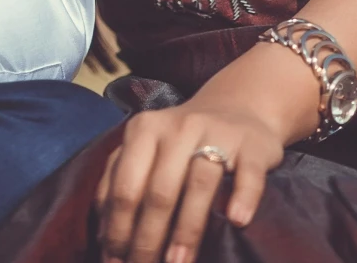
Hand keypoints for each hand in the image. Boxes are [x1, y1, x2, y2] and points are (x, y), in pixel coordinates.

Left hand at [94, 93, 288, 262]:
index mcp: (144, 130)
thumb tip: (104, 236)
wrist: (239, 109)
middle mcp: (178, 128)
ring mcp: (218, 134)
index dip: (118, 229)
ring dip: (187, 229)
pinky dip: (243, 197)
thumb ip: (121, 182)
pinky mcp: (253, 146)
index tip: (115, 261)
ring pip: (199, 183)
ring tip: (178, 262)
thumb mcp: (146, 150)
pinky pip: (248, 173)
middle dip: (148, 238)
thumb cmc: (183, 143)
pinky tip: (237, 221)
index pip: (125, 187)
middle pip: (159, 190)